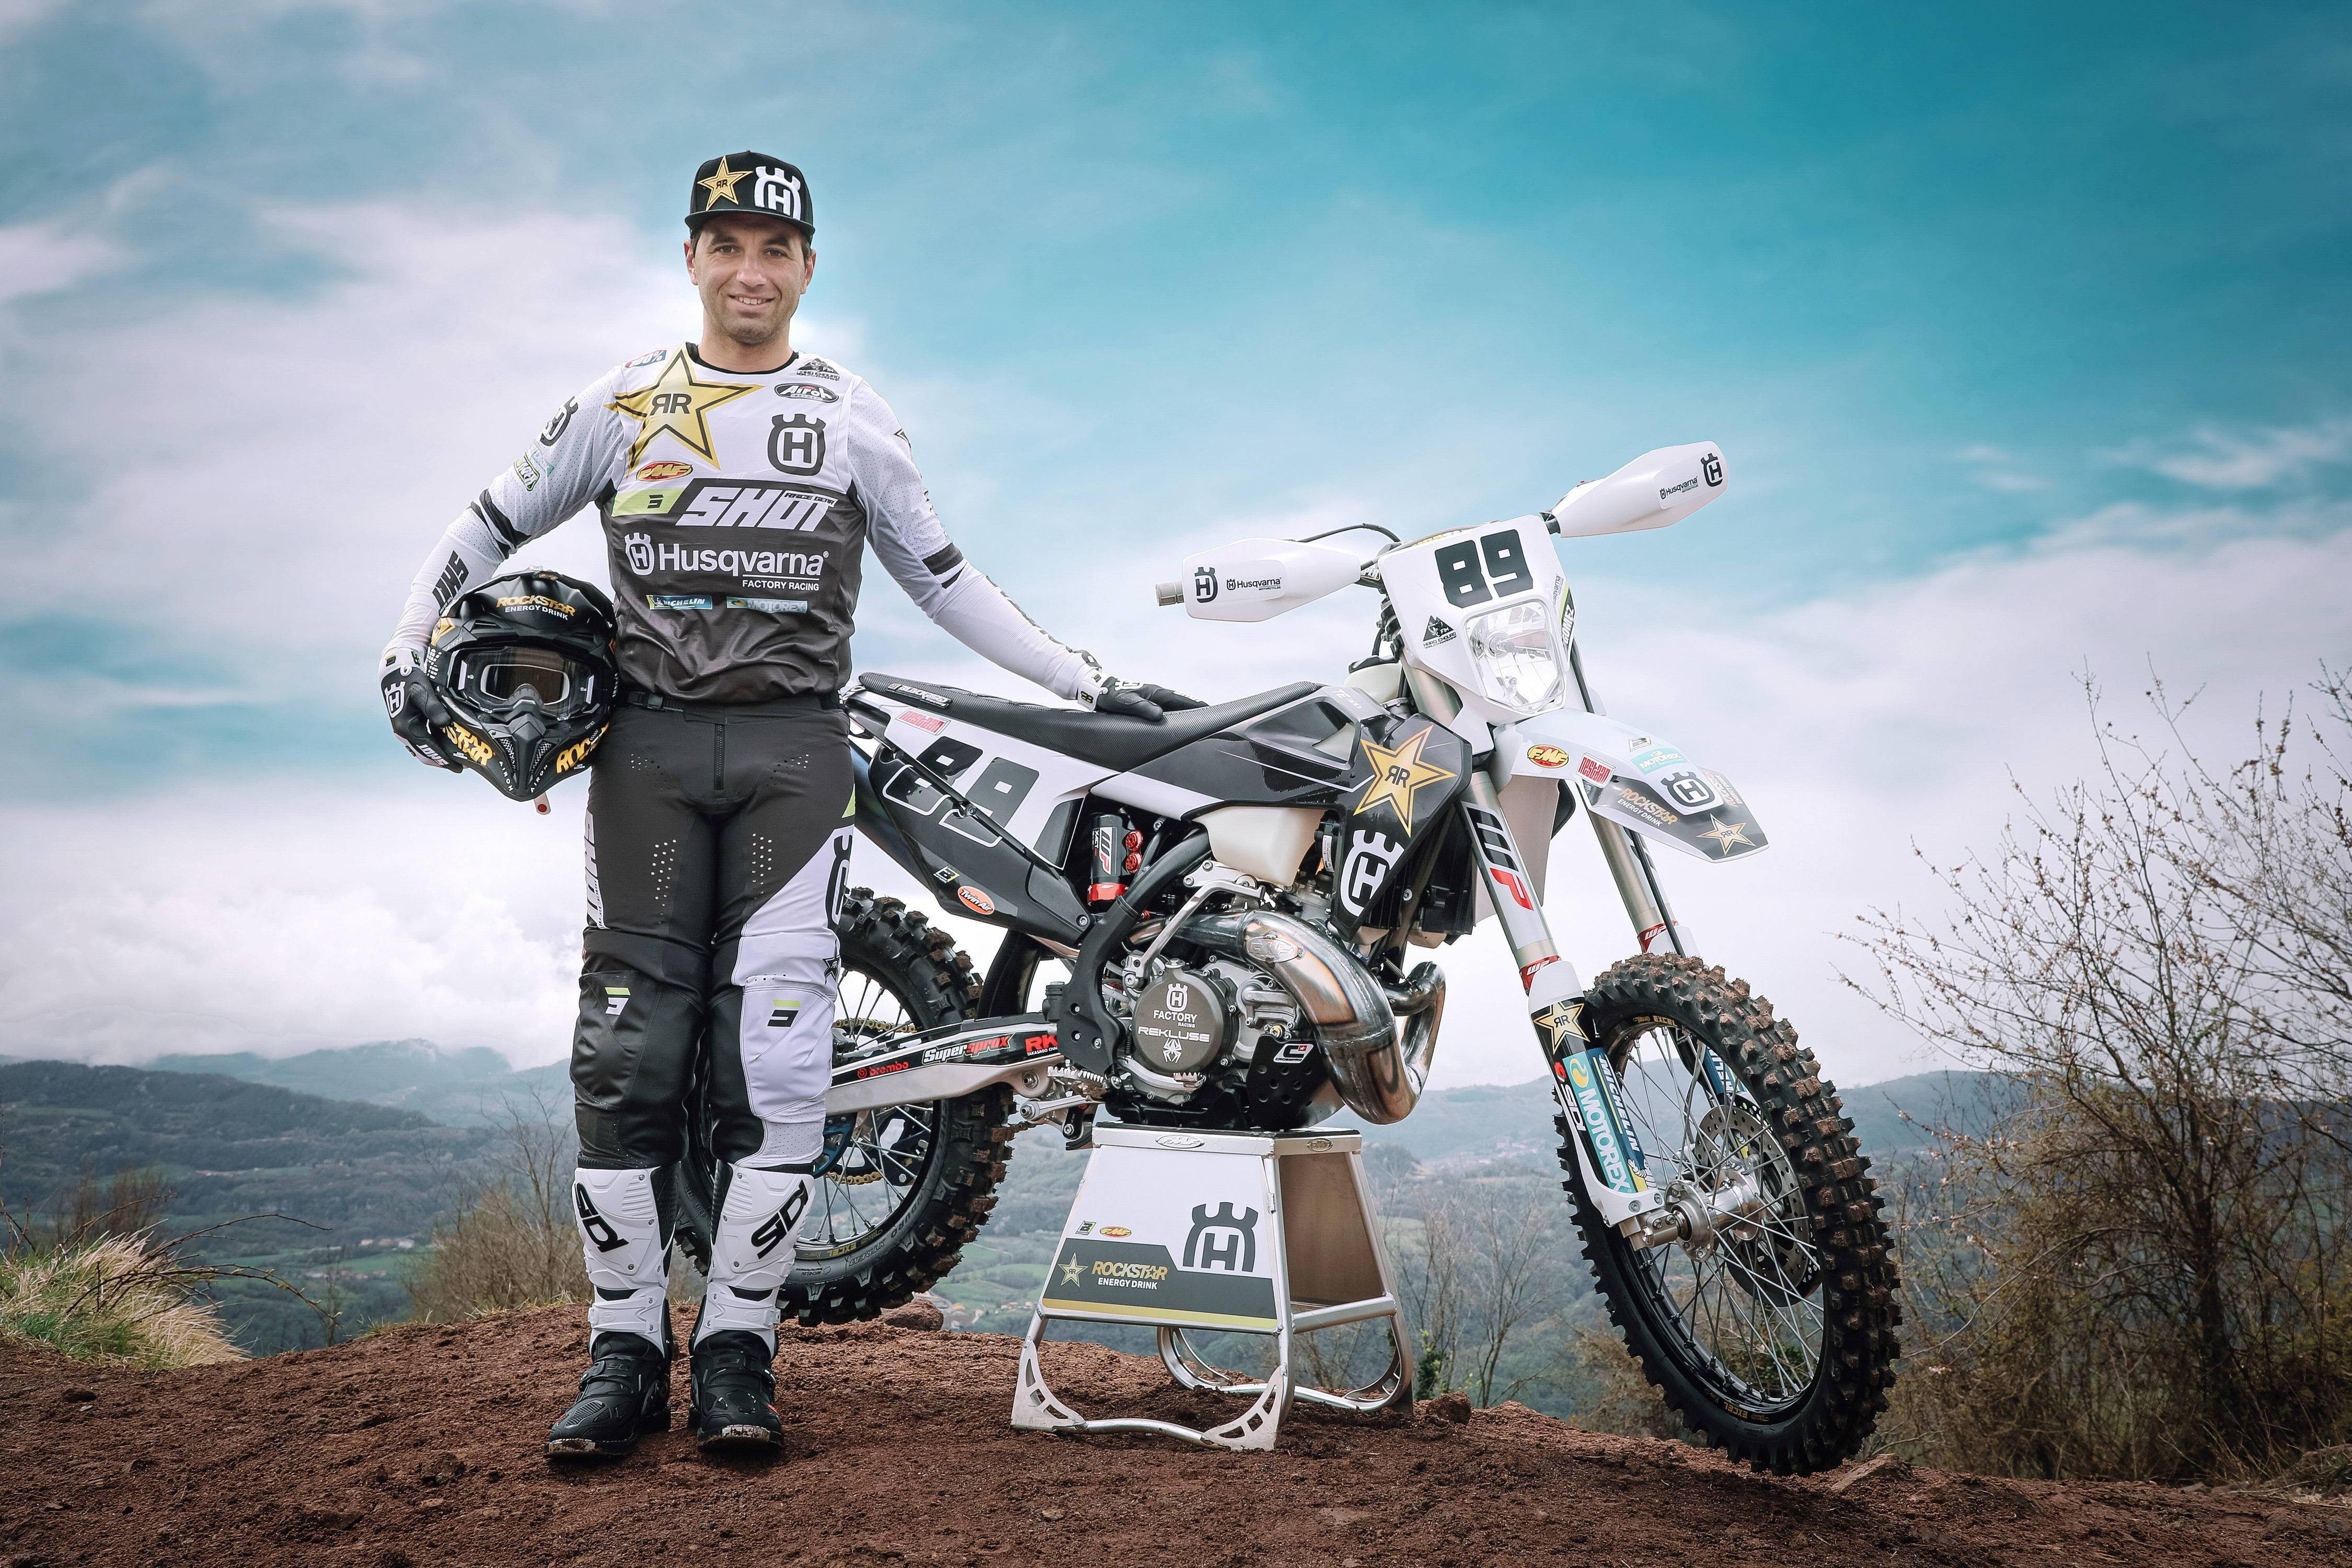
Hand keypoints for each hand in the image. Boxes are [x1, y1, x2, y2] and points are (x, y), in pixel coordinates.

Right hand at [380, 648, 460, 769]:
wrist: (395, 672)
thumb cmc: (410, 680)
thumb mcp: (423, 692)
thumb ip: (434, 709)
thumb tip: (444, 723)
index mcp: (407, 727)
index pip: (430, 749)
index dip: (444, 760)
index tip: (459, 768)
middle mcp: (403, 733)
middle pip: (424, 754)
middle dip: (441, 762)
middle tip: (459, 767)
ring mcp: (402, 731)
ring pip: (421, 750)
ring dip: (436, 756)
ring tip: (453, 760)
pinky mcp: (405, 726)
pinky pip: (419, 743)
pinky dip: (431, 748)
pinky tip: (442, 748)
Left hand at [1082, 670, 1204, 722]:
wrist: (1101, 690)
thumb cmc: (1113, 696)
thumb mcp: (1127, 703)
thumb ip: (1143, 708)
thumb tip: (1160, 715)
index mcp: (1156, 693)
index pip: (1181, 699)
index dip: (1196, 705)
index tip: (1209, 709)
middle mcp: (1158, 694)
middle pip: (1182, 701)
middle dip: (1196, 708)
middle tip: (1211, 716)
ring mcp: (1154, 698)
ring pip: (1175, 705)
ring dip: (1187, 711)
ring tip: (1199, 719)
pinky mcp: (1149, 703)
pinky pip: (1167, 708)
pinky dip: (1176, 713)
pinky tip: (1178, 720)